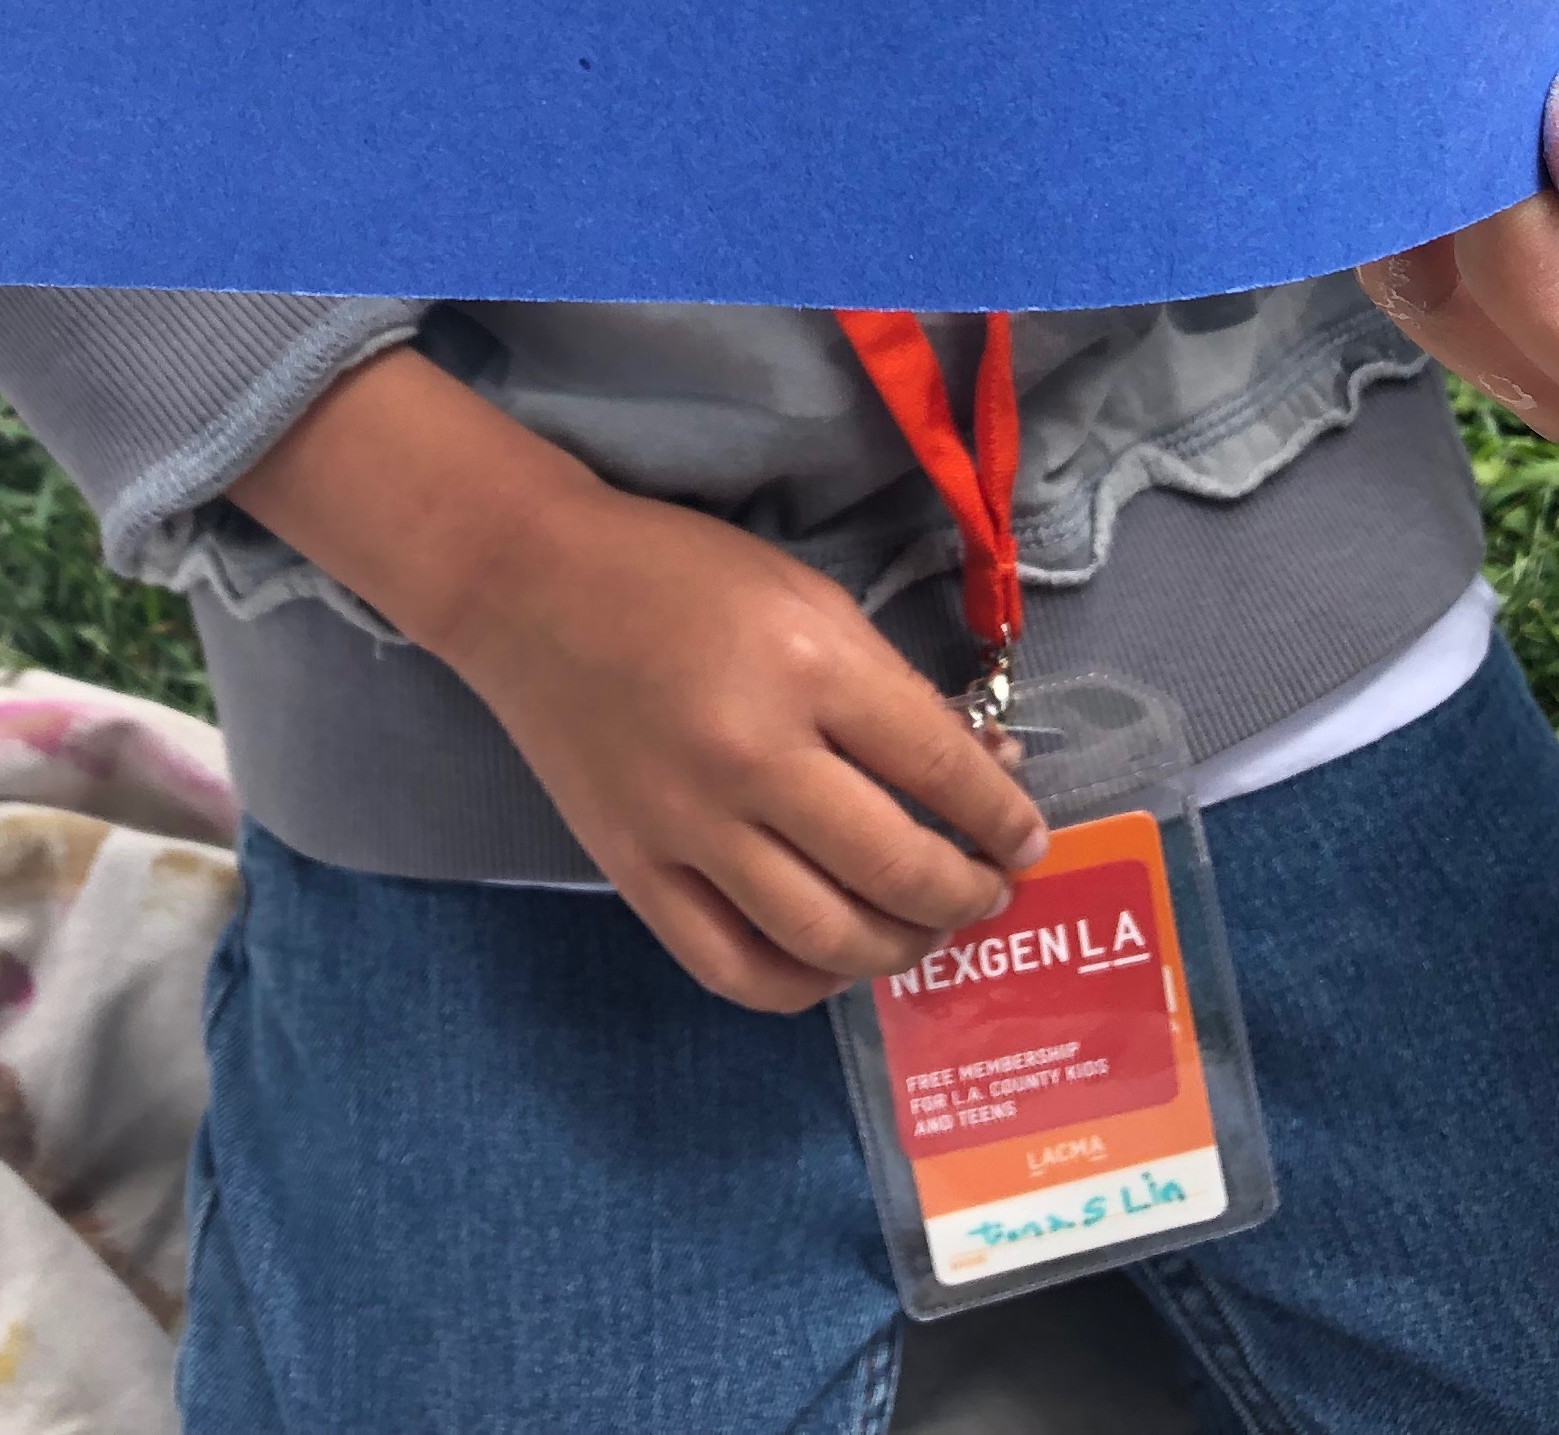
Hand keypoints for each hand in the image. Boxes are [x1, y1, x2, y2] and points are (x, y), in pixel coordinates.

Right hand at [229, 350, 1046, 1009]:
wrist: (531, 588)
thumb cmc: (681, 576)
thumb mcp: (810, 599)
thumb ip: (892, 691)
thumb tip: (980, 775)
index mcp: (808, 667)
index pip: (940, 770)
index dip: (1004, 819)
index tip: (1027, 840)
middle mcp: (753, 759)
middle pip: (896, 870)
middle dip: (967, 894)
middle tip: (987, 889)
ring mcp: (687, 828)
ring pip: (827, 941)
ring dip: (900, 948)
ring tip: (922, 928)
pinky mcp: (634, 873)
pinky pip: (736, 968)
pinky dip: (803, 983)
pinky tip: (833, 959)